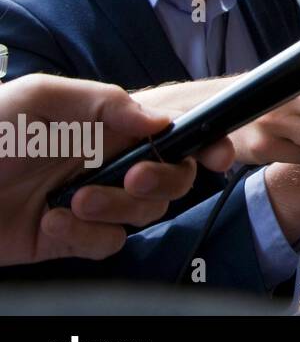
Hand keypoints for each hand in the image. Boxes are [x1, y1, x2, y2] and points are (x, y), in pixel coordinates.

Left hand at [0, 75, 234, 265]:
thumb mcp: (39, 97)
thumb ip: (103, 101)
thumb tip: (157, 121)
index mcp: (106, 123)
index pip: (171, 131)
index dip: (203, 141)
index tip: (217, 153)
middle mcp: (106, 161)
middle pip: (170, 177)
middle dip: (162, 180)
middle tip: (132, 178)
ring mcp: (91, 201)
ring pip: (144, 213)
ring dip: (117, 209)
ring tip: (75, 201)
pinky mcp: (70, 238)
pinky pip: (108, 244)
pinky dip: (88, 237)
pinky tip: (55, 223)